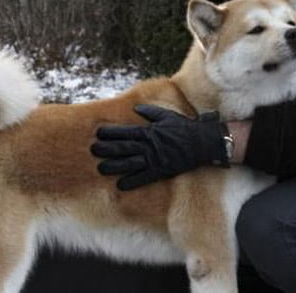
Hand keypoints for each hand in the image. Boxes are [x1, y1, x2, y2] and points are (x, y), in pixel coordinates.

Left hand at [90, 104, 227, 190]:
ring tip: (100, 168)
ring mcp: (155, 159)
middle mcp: (150, 145)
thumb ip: (150, 113)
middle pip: (123, 148)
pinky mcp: (162, 170)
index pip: (125, 132)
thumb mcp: (167, 116)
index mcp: (149, 131)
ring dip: (114, 166)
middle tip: (93, 150)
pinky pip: (144, 178)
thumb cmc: (185, 127)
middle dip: (107, 149)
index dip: (111, 133)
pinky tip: (120, 185)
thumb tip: (136, 108)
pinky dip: (132, 181)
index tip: (98, 133)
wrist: (202, 142)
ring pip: (130, 163)